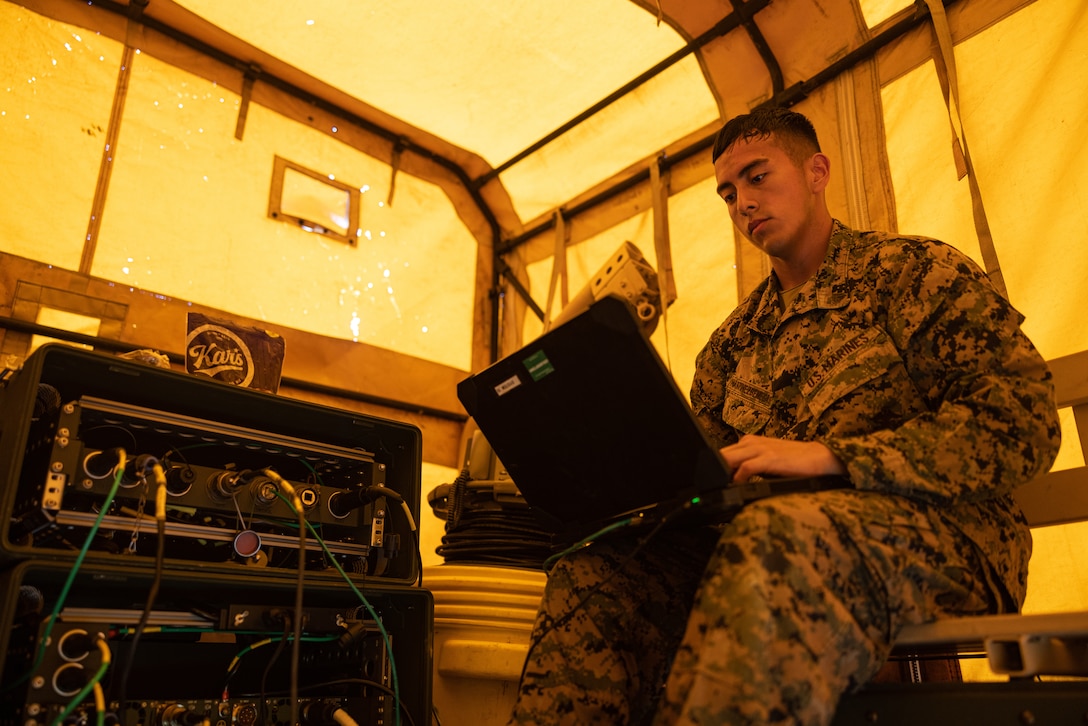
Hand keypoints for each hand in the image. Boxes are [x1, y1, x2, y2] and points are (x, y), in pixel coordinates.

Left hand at [721, 434, 846, 483]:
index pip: (722, 452)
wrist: (818, 457)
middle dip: (712, 469)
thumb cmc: (792, 461)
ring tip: (720, 486)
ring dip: (722, 473)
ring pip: (729, 458)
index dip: (712, 466)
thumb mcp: (766, 459)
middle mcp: (751, 442)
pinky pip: (746, 468)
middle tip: (710, 486)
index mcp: (749, 442)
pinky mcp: (770, 459)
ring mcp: (760, 449)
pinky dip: (739, 478)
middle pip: (720, 454)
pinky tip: (738, 486)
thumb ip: (748, 463)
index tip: (708, 480)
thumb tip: (730, 478)